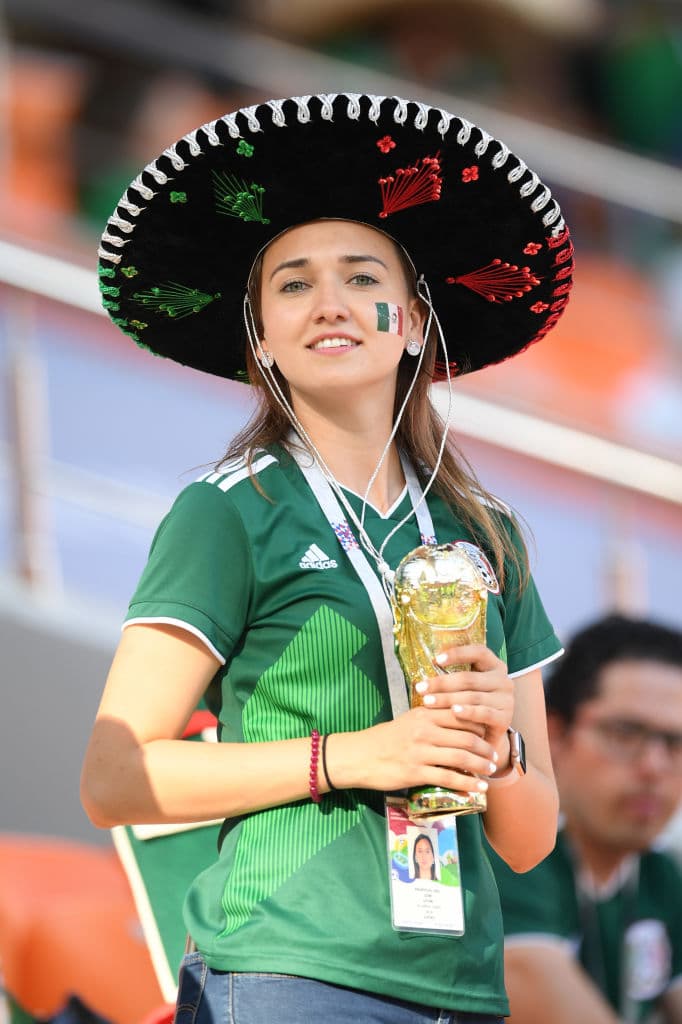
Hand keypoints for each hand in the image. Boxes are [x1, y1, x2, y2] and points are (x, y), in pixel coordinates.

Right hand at [358, 697, 498, 795]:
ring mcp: (421, 752)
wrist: (359, 756)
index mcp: (424, 714)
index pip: (461, 715)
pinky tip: (477, 787)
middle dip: (485, 748)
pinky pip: (448, 778)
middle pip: (466, 737)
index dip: (480, 725)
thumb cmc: (385, 738)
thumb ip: (431, 718)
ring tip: (489, 770)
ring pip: (461, 758)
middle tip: (494, 755)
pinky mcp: (416, 772)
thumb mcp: (408, 720)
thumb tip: (457, 720)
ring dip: (480, 765)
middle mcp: (425, 730)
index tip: (490, 733)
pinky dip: (467, 783)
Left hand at [418, 644, 513, 753]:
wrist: (486, 736)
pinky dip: (468, 712)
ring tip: (427, 702)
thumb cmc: (470, 706)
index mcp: (494, 666)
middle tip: (420, 688)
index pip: (478, 652)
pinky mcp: (505, 718)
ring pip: (473, 696)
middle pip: (470, 678)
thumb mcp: (465, 688)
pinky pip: (484, 713)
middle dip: (442, 683)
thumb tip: (428, 662)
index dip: (458, 653)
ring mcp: (506, 699)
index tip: (436, 659)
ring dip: (447, 699)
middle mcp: (503, 680)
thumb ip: (454, 675)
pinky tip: (453, 712)